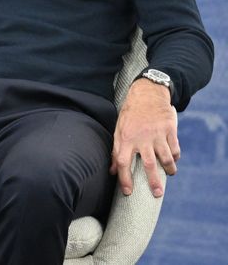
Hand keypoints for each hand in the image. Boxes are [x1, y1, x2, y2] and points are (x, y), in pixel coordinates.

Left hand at [110, 79, 178, 197]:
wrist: (147, 93)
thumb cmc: (130, 115)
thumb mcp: (119, 129)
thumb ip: (116, 150)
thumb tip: (112, 170)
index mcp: (125, 138)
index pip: (122, 162)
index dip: (124, 178)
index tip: (127, 191)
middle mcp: (142, 138)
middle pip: (148, 164)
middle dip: (153, 181)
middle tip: (157, 194)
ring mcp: (157, 134)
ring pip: (166, 158)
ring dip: (169, 169)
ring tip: (169, 174)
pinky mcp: (170, 130)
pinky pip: (175, 148)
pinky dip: (175, 157)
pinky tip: (173, 160)